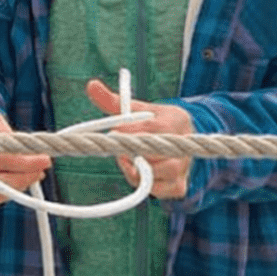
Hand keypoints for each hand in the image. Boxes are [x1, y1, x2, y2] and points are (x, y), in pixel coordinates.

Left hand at [86, 79, 192, 198]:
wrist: (185, 141)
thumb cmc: (156, 122)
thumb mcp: (138, 108)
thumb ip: (114, 100)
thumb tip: (91, 85)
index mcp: (174, 121)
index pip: (150, 129)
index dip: (127, 134)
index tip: (113, 133)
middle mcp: (183, 145)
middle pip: (153, 153)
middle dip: (130, 151)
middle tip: (118, 149)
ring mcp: (183, 168)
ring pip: (154, 173)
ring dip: (134, 168)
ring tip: (126, 159)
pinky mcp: (179, 186)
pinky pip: (157, 191)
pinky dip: (142, 183)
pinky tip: (136, 171)